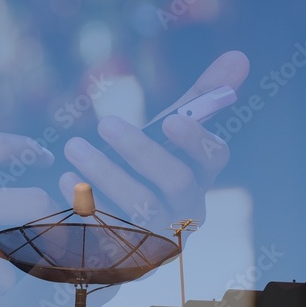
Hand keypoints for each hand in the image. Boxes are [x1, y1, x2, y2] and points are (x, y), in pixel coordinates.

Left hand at [59, 51, 249, 234]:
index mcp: (199, 177)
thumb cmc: (149, 171)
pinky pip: (108, 230)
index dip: (197, 140)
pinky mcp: (126, 251)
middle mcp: (185, 209)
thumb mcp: (168, 137)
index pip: (214, 159)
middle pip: (176, 182)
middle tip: (105, 122)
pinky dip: (86, 203)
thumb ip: (198, 100)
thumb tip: (238, 55)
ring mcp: (157, 235)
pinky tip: (66, 180)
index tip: (172, 119)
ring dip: (106, 174)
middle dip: (141, 150)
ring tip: (74, 146)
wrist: (128, 227)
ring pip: (139, 207)